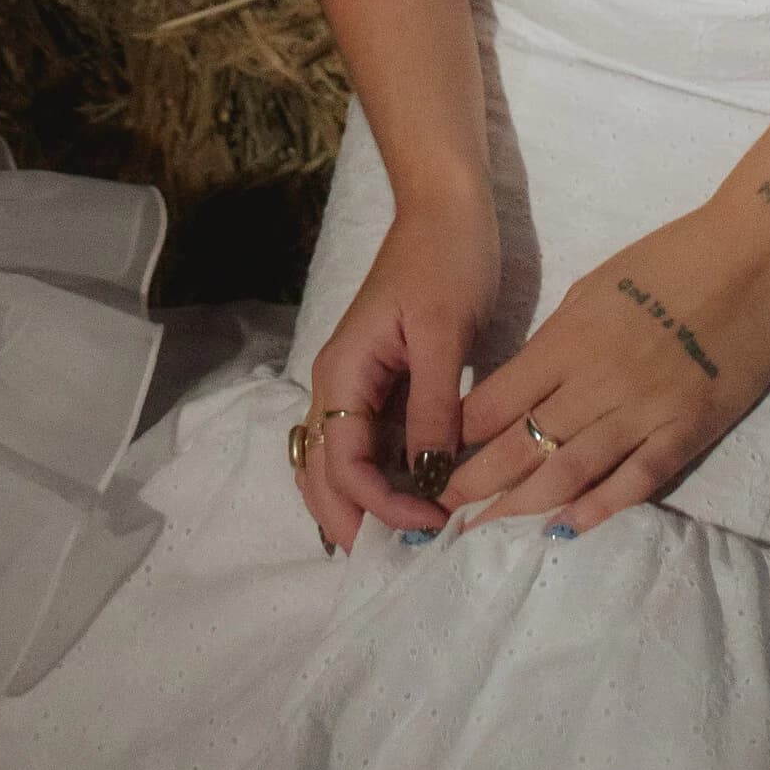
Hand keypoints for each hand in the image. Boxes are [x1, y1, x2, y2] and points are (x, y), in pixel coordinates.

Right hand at [298, 187, 501, 551]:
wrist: (446, 205)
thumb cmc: (446, 258)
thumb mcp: (444, 330)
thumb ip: (432, 404)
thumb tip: (430, 476)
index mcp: (343, 371)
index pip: (343, 462)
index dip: (380, 504)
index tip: (431, 524)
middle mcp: (339, 383)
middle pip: (323, 473)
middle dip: (353, 521)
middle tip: (400, 564)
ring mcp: (359, 383)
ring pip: (340, 463)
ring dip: (362, 506)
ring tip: (405, 544)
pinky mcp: (384, 381)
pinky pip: (369, 443)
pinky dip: (382, 479)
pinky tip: (415, 500)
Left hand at [438, 202, 769, 535]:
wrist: (754, 254)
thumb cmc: (672, 258)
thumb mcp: (598, 285)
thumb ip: (561, 337)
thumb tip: (529, 380)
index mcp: (570, 338)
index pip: (497, 399)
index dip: (460, 433)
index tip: (432, 457)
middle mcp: (598, 380)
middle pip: (523, 443)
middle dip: (476, 482)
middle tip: (439, 512)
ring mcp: (644, 409)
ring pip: (571, 471)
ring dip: (523, 505)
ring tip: (484, 531)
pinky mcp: (688, 430)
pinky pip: (637, 479)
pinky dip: (600, 507)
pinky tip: (567, 528)